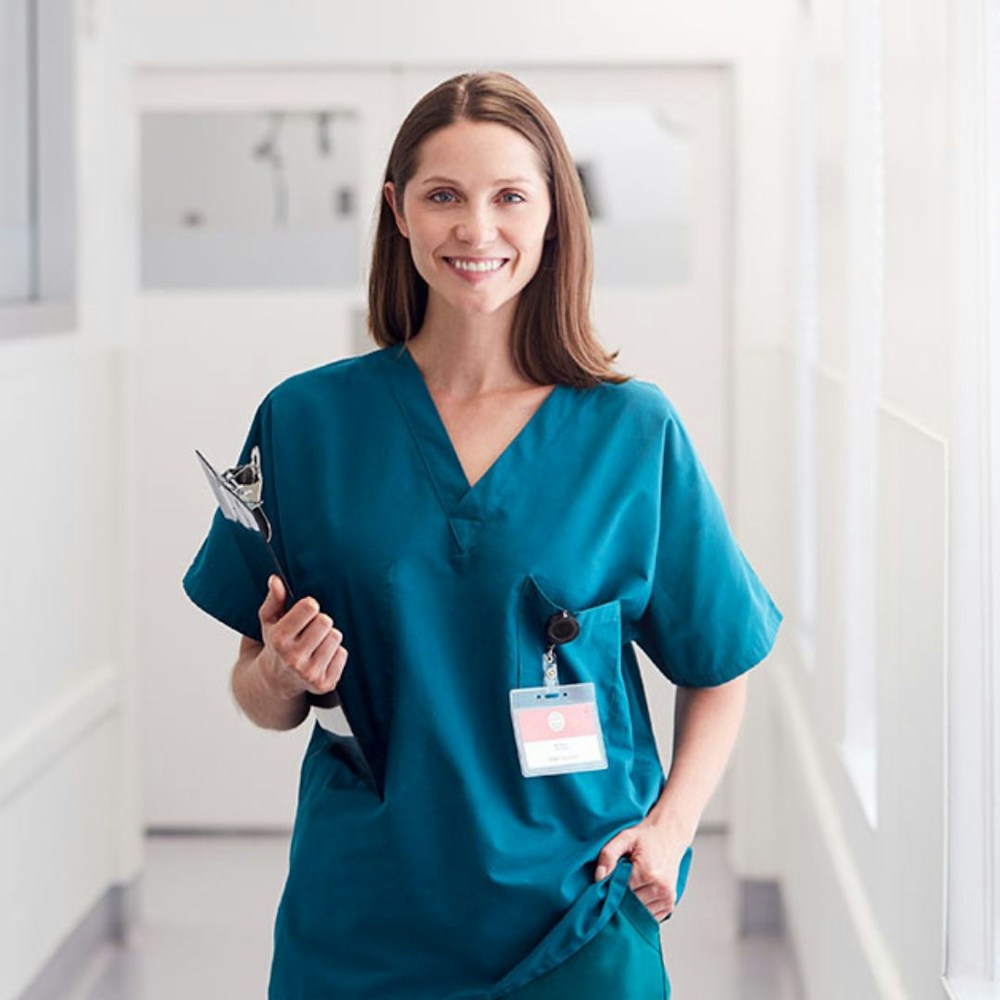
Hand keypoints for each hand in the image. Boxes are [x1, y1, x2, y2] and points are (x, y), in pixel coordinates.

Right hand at [256, 575, 347, 699]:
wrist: (276, 680)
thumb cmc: (276, 644)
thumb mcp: (270, 620)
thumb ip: (274, 599)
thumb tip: (276, 580)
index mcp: (278, 639)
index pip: (310, 607)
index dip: (309, 606)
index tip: (305, 612)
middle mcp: (293, 659)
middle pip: (325, 622)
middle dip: (320, 622)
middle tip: (309, 631)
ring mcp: (309, 673)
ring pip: (336, 637)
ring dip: (328, 637)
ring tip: (315, 644)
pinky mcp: (324, 684)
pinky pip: (343, 654)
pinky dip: (335, 654)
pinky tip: (321, 658)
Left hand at [593, 817, 689, 921]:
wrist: (670, 834)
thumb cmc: (647, 837)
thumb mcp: (624, 838)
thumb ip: (608, 856)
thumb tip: (598, 878)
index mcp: (648, 872)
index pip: (621, 893)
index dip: (610, 890)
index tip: (605, 884)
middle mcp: (661, 888)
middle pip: (629, 906)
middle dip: (619, 899)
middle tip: (615, 885)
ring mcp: (667, 898)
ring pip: (638, 914)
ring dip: (630, 906)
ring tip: (628, 887)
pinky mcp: (669, 904)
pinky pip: (648, 916)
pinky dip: (640, 910)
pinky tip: (637, 894)